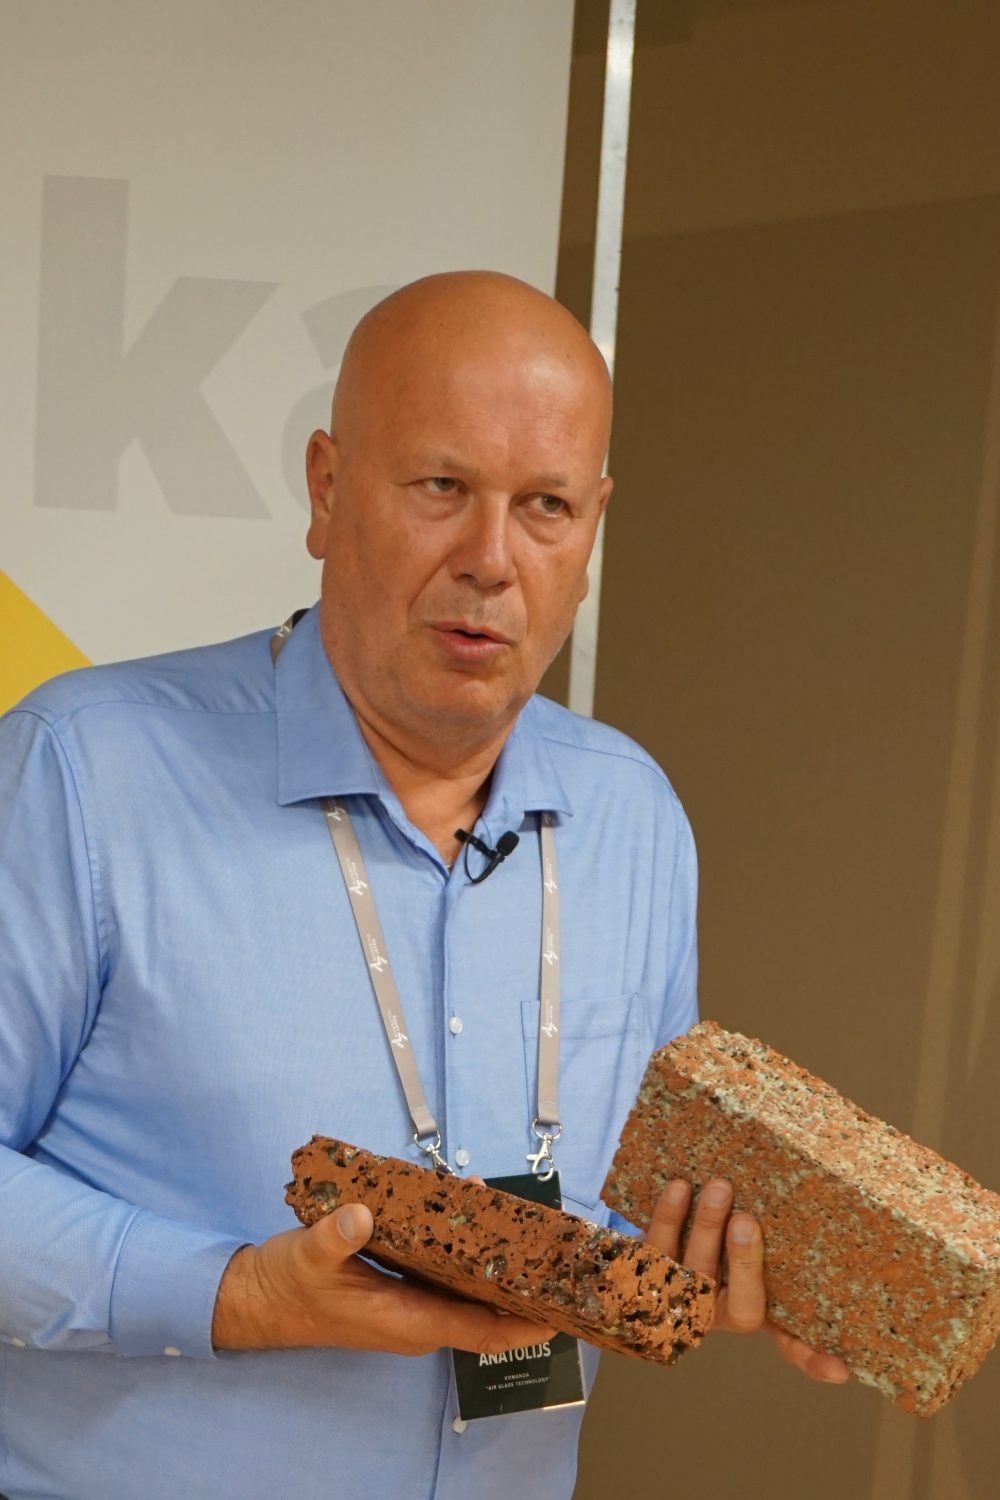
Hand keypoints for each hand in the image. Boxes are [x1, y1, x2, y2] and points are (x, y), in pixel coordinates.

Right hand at [212, 1202, 555, 1356]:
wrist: (260, 1298)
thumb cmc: (288, 1285)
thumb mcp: (308, 1255)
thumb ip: (335, 1237)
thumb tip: (362, 1215)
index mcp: (408, 1321)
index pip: (481, 1330)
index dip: (525, 1324)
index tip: (562, 1311)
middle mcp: (418, 1319)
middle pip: (486, 1309)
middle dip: (523, 1285)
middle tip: (559, 1251)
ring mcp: (412, 1304)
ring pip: (468, 1288)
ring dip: (496, 1261)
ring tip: (529, 1223)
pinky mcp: (402, 1287)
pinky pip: (448, 1272)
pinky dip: (467, 1247)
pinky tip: (475, 1210)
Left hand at [645, 1178, 849, 1384]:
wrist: (638, 1244)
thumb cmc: (711, 1232)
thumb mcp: (743, 1240)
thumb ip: (770, 1232)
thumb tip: (824, 1180)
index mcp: (752, 1309)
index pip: (790, 1343)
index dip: (813, 1358)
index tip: (840, 1370)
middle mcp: (718, 1313)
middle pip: (738, 1303)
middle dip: (744, 1262)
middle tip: (747, 1221)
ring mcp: (679, 1299)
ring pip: (695, 1270)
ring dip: (706, 1227)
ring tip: (720, 1188)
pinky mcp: (643, 1275)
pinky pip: (656, 1248)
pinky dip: (668, 1216)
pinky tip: (680, 1187)